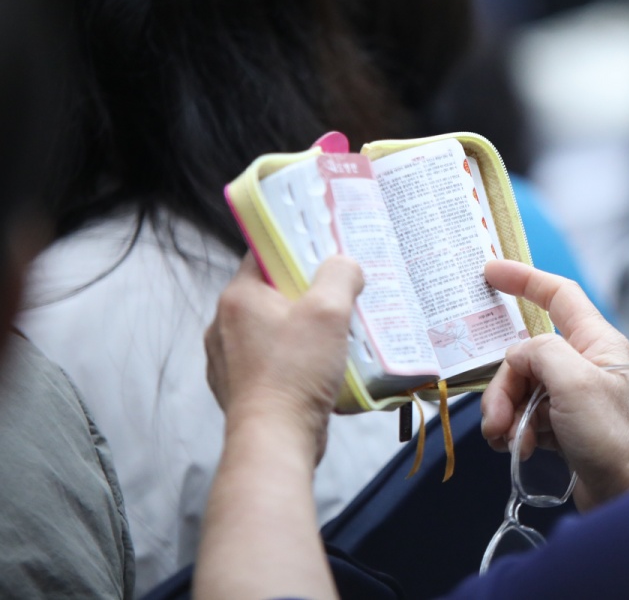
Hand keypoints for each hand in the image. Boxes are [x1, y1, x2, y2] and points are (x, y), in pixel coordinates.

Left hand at [204, 255, 361, 462]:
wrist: (274, 441)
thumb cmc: (297, 372)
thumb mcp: (329, 311)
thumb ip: (340, 275)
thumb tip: (345, 264)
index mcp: (238, 297)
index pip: (263, 253)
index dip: (296, 248)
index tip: (327, 252)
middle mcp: (223, 325)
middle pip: (271, 292)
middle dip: (307, 293)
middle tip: (341, 296)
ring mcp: (227, 359)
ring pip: (272, 328)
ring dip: (302, 328)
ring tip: (336, 334)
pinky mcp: (239, 388)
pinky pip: (270, 359)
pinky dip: (294, 358)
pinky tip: (319, 368)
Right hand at [481, 260, 628, 509]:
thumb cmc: (613, 436)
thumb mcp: (576, 383)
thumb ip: (541, 353)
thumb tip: (519, 356)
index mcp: (597, 340)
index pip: (558, 294)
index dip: (523, 279)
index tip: (489, 270)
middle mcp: (585, 362)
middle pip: (526, 353)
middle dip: (504, 384)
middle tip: (498, 418)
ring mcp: (573, 394)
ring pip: (520, 387)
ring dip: (506, 413)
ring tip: (509, 441)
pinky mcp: (563, 425)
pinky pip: (524, 415)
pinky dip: (515, 431)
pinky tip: (520, 452)